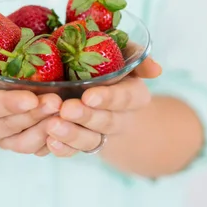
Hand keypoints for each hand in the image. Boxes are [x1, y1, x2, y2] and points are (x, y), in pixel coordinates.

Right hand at [0, 53, 61, 155]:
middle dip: (34, 115)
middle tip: (57, 102)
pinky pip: (33, 148)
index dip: (9, 104)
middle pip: (8, 126)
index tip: (31, 98)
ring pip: (22, 143)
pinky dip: (50, 140)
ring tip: (65, 114)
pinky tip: (66, 127)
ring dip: (44, 130)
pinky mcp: (14, 144)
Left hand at [45, 58, 161, 156]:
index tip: (89, 96)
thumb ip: (136, 56)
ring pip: (90, 140)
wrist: (99, 89)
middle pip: (106, 122)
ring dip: (71, 134)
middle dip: (86, 117)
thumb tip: (156, 70)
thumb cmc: (110, 64)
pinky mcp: (81, 144)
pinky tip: (50, 142)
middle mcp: (119, 118)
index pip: (125, 98)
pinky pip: (73, 151)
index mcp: (134, 94)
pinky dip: (62, 149)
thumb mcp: (125, 55)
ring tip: (52, 126)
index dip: (108, 98)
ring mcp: (100, 134)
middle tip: (66, 110)